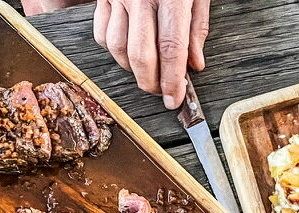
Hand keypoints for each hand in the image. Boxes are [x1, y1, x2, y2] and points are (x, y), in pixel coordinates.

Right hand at [93, 0, 209, 108]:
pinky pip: (101, 33)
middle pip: (141, 55)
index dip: (173, 80)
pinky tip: (127, 52)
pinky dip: (113, 50)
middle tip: (160, 92)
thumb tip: (194, 64)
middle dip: (150, 82)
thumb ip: (197, 27)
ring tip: (146, 73)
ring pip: (117, 48)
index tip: (175, 100)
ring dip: (131, 69)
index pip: (171, 48)